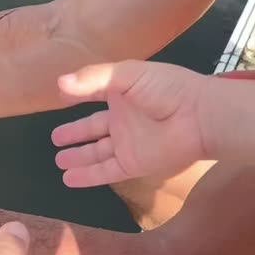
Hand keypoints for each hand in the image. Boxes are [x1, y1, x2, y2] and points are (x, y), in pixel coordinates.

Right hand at [50, 60, 208, 186]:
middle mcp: (123, 119)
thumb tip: (59, 84)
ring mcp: (128, 144)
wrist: (198, 118)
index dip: (78, 94)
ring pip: (97, 152)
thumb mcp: (128, 75)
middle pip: (94, 128)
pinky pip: (106, 172)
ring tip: (58, 160)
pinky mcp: (134, 164)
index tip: (61, 96)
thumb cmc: (166, 90)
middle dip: (75, 133)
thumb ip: (93, 78)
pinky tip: (70, 179)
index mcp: (123, 93)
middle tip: (55, 138)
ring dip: (78, 157)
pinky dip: (87, 177)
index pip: (95, 94)